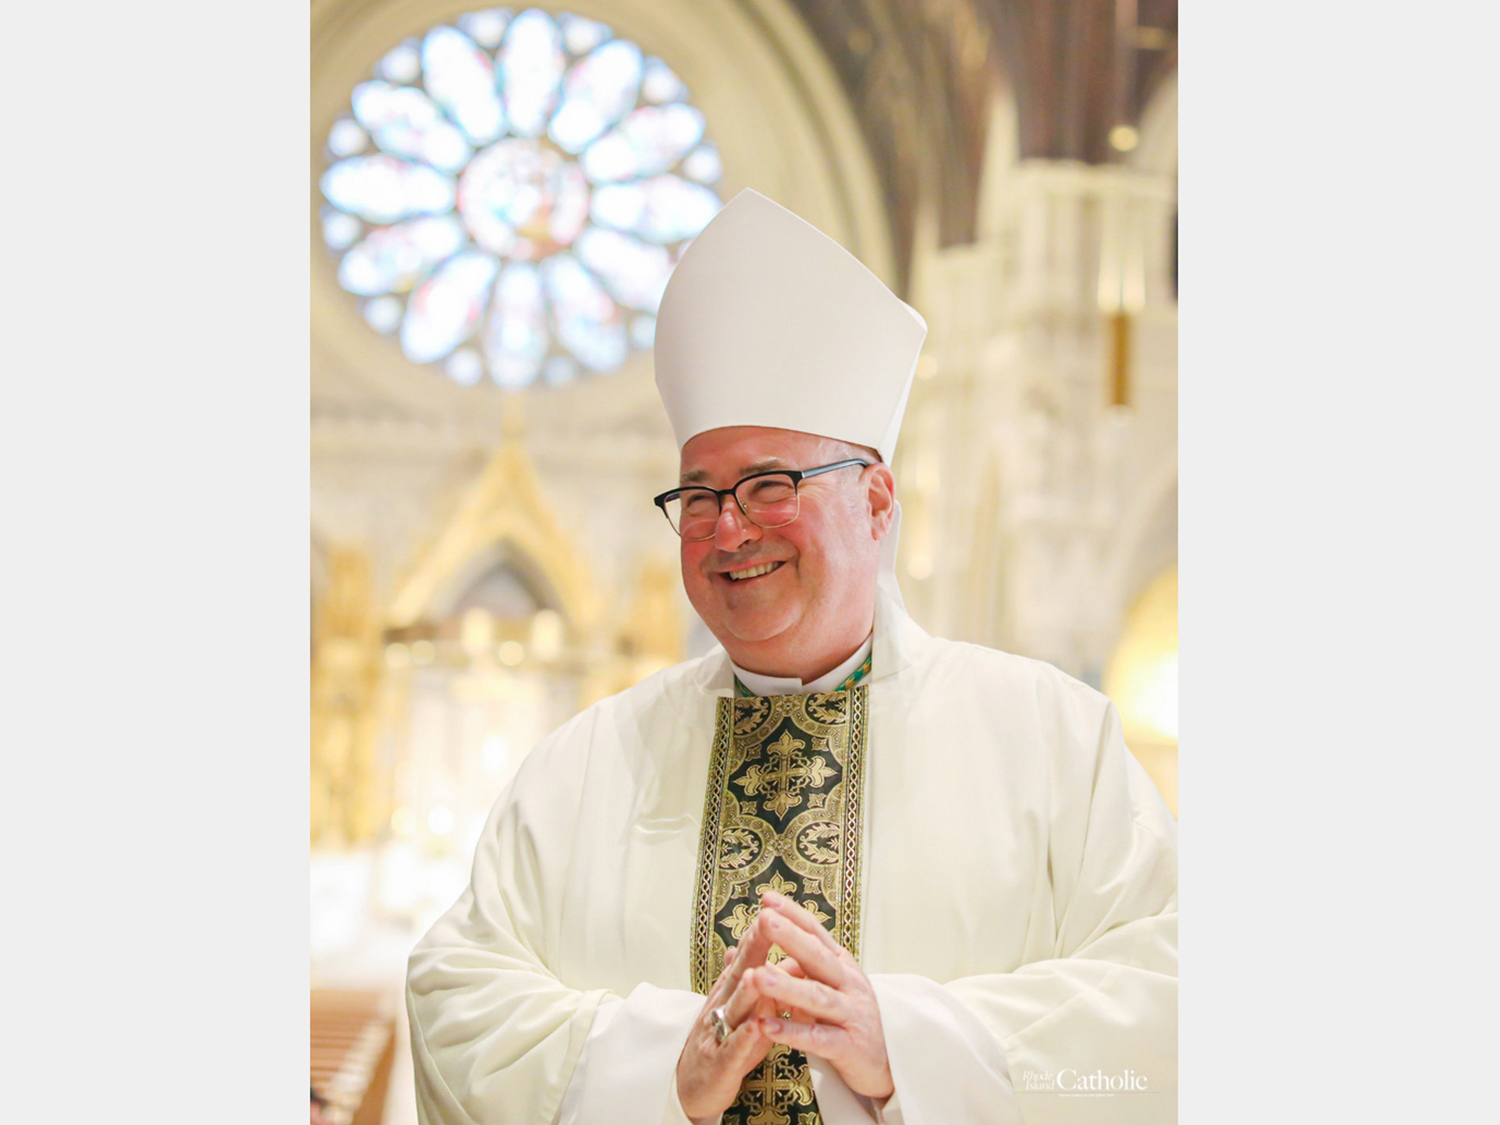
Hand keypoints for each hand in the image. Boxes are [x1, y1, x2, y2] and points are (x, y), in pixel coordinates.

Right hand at [676, 912, 782, 1118]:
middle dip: (753, 949)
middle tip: (766, 922)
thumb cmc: (725, 1044)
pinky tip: (758, 1026)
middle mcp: (722, 1006)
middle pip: (738, 974)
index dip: (759, 934)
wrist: (692, 1087)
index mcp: (730, 991)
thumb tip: (752, 941)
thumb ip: (748, 977)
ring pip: (734, 1009)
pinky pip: (734, 1049)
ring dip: (747, 991)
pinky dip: (746, 1037)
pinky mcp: (721, 1064)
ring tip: (760, 972)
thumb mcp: (737, 1006)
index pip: (746, 957)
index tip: (774, 909)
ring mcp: (719, 1034)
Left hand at [745, 891, 894, 1099]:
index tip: (767, 898)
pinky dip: (792, 1031)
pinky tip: (767, 1026)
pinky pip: (818, 1038)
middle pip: (818, 958)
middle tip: (765, 920)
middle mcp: (849, 984)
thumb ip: (790, 970)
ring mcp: (851, 1014)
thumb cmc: (846, 1019)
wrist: (886, 1062)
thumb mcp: (822, 988)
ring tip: (758, 976)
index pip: (816, 934)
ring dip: (787, 987)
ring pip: (818, 997)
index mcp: (841, 965)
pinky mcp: (849, 1046)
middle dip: (791, 938)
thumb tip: (745, 952)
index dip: (793, 915)